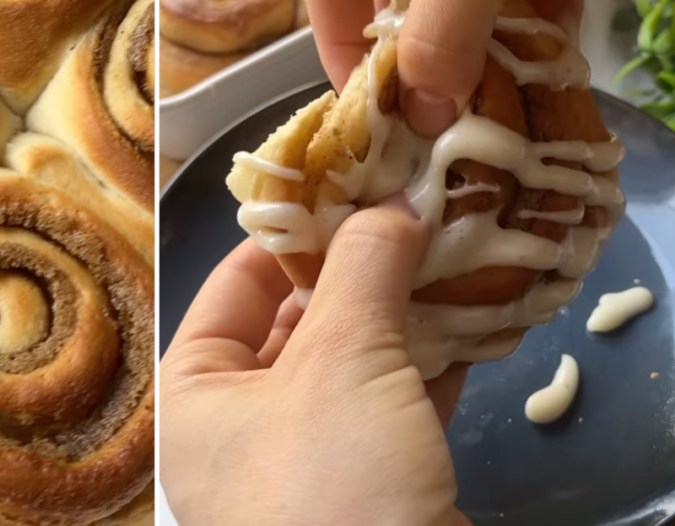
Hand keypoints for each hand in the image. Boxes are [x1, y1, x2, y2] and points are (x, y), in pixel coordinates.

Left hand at [160, 204, 470, 525]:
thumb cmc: (333, 481)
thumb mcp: (343, 360)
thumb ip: (364, 269)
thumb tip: (393, 201)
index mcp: (197, 394)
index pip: (232, 285)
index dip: (289, 233)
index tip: (346, 186)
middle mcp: (241, 427)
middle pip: (298, 321)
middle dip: (360, 270)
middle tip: (412, 209)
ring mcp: (309, 460)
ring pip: (356, 363)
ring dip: (406, 313)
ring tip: (453, 251)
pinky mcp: (372, 488)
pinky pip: (396, 407)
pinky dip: (434, 367)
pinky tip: (477, 322)